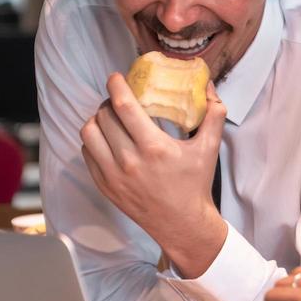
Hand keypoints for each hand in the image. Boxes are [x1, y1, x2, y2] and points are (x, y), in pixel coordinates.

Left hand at [80, 74, 227, 277]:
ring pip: (89, 134)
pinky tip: (107, 138)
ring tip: (109, 118)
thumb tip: (209, 87)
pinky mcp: (105, 186)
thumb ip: (213, 114)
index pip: (124, 107)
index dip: (116, 86)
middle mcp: (129, 161)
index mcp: (154, 148)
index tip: (116, 77)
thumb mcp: (209, 148)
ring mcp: (113, 175)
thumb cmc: (195, 184)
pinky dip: (93, 141)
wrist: (182, 223)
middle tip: (119, 99)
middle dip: (109, 101)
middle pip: (104, 117)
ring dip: (97, 120)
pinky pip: (87, 153)